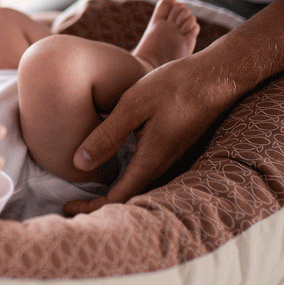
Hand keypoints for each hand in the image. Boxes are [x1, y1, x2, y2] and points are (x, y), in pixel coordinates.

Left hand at [63, 52, 244, 214]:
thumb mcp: (134, 106)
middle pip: (128, 197)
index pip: (118, 198)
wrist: (216, 77)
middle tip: (70, 205)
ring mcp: (169, 157)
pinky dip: (123, 177)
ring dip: (112, 192)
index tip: (66, 207)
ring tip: (85, 192)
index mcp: (151, 160)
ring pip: (137, 185)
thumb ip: (107, 135)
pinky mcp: (171, 147)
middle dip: (98, 205)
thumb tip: (79, 164)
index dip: (91, 207)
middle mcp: (162, 165)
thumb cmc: (176, 86)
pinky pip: (145, 172)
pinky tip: (110, 167)